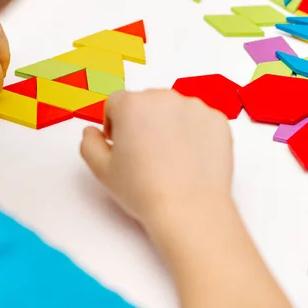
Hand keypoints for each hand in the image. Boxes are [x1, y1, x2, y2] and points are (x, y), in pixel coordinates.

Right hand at [81, 91, 294, 307]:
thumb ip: (89, 144)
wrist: (190, 209)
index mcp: (132, 104)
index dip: (114, 124)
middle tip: (145, 154)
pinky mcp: (218, 121)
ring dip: (169, 125)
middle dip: (142, 122)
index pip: (116, 103)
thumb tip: (92, 131)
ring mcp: (195, 107)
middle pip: (146, 102)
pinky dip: (195, 134)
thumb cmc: (144, 191)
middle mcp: (164, 97)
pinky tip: (190, 159)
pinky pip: (200, 120)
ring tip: (170, 159)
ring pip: (174, 110)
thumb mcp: (102, 170)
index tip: (121, 145)